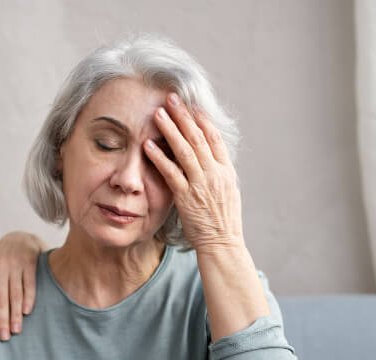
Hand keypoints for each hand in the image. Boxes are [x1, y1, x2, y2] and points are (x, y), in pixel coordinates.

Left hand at [0, 232, 44, 340]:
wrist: (20, 238)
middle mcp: (0, 267)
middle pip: (0, 298)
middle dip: (2, 319)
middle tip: (4, 337)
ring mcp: (16, 266)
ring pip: (15, 294)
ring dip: (16, 314)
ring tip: (16, 330)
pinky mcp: (30, 265)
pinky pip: (29, 285)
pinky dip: (29, 299)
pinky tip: (26, 312)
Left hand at [145, 92, 243, 251]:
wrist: (222, 245)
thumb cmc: (223, 223)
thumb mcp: (228, 193)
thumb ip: (218, 174)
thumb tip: (209, 159)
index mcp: (226, 171)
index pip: (214, 138)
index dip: (201, 119)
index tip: (190, 105)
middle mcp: (215, 174)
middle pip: (198, 137)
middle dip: (183, 116)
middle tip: (171, 98)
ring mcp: (201, 184)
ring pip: (184, 150)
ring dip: (170, 129)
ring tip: (157, 114)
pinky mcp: (186, 197)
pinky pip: (171, 172)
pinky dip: (159, 157)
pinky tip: (148, 145)